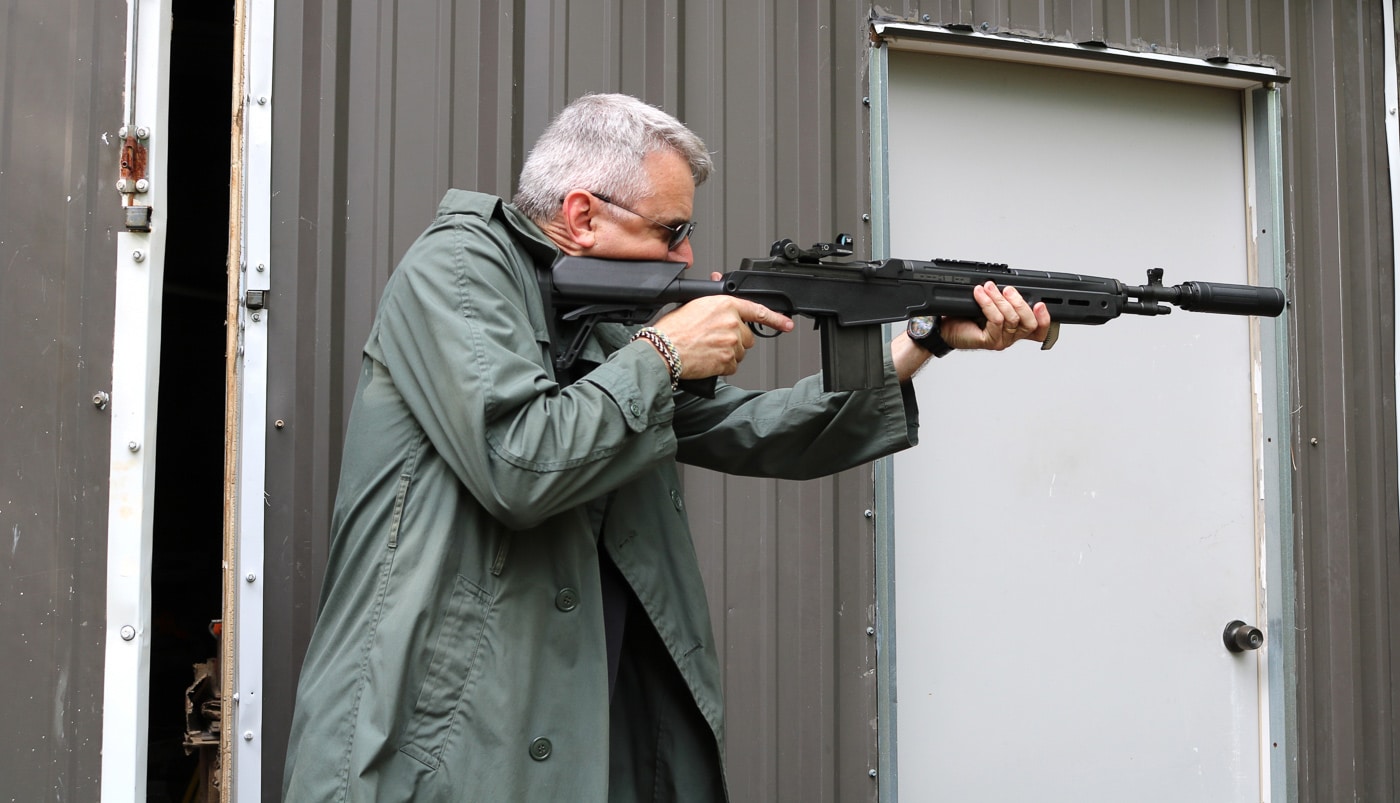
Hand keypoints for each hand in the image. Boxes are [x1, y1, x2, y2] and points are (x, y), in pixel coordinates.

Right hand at [652, 296, 793, 378]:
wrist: (662, 349)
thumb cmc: (672, 328)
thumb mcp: (692, 304)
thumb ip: (712, 299)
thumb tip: (717, 282)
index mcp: (725, 304)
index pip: (758, 310)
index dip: (776, 319)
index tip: (787, 324)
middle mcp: (732, 322)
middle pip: (747, 337)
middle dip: (736, 341)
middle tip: (715, 341)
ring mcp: (731, 342)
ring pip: (740, 353)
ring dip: (727, 354)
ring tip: (707, 350)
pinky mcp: (726, 361)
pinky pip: (732, 366)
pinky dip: (722, 367)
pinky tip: (707, 360)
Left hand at [941, 282, 1052, 350]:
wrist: (945, 328)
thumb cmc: (966, 316)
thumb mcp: (990, 304)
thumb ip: (1005, 299)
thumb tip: (1011, 286)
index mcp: (1017, 328)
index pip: (1039, 330)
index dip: (1045, 320)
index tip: (1040, 304)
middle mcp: (1012, 336)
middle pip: (1030, 324)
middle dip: (1021, 303)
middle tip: (1009, 290)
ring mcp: (1001, 340)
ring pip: (1011, 319)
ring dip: (1000, 299)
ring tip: (989, 287)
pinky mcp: (989, 341)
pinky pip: (996, 320)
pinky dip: (988, 304)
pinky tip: (980, 294)